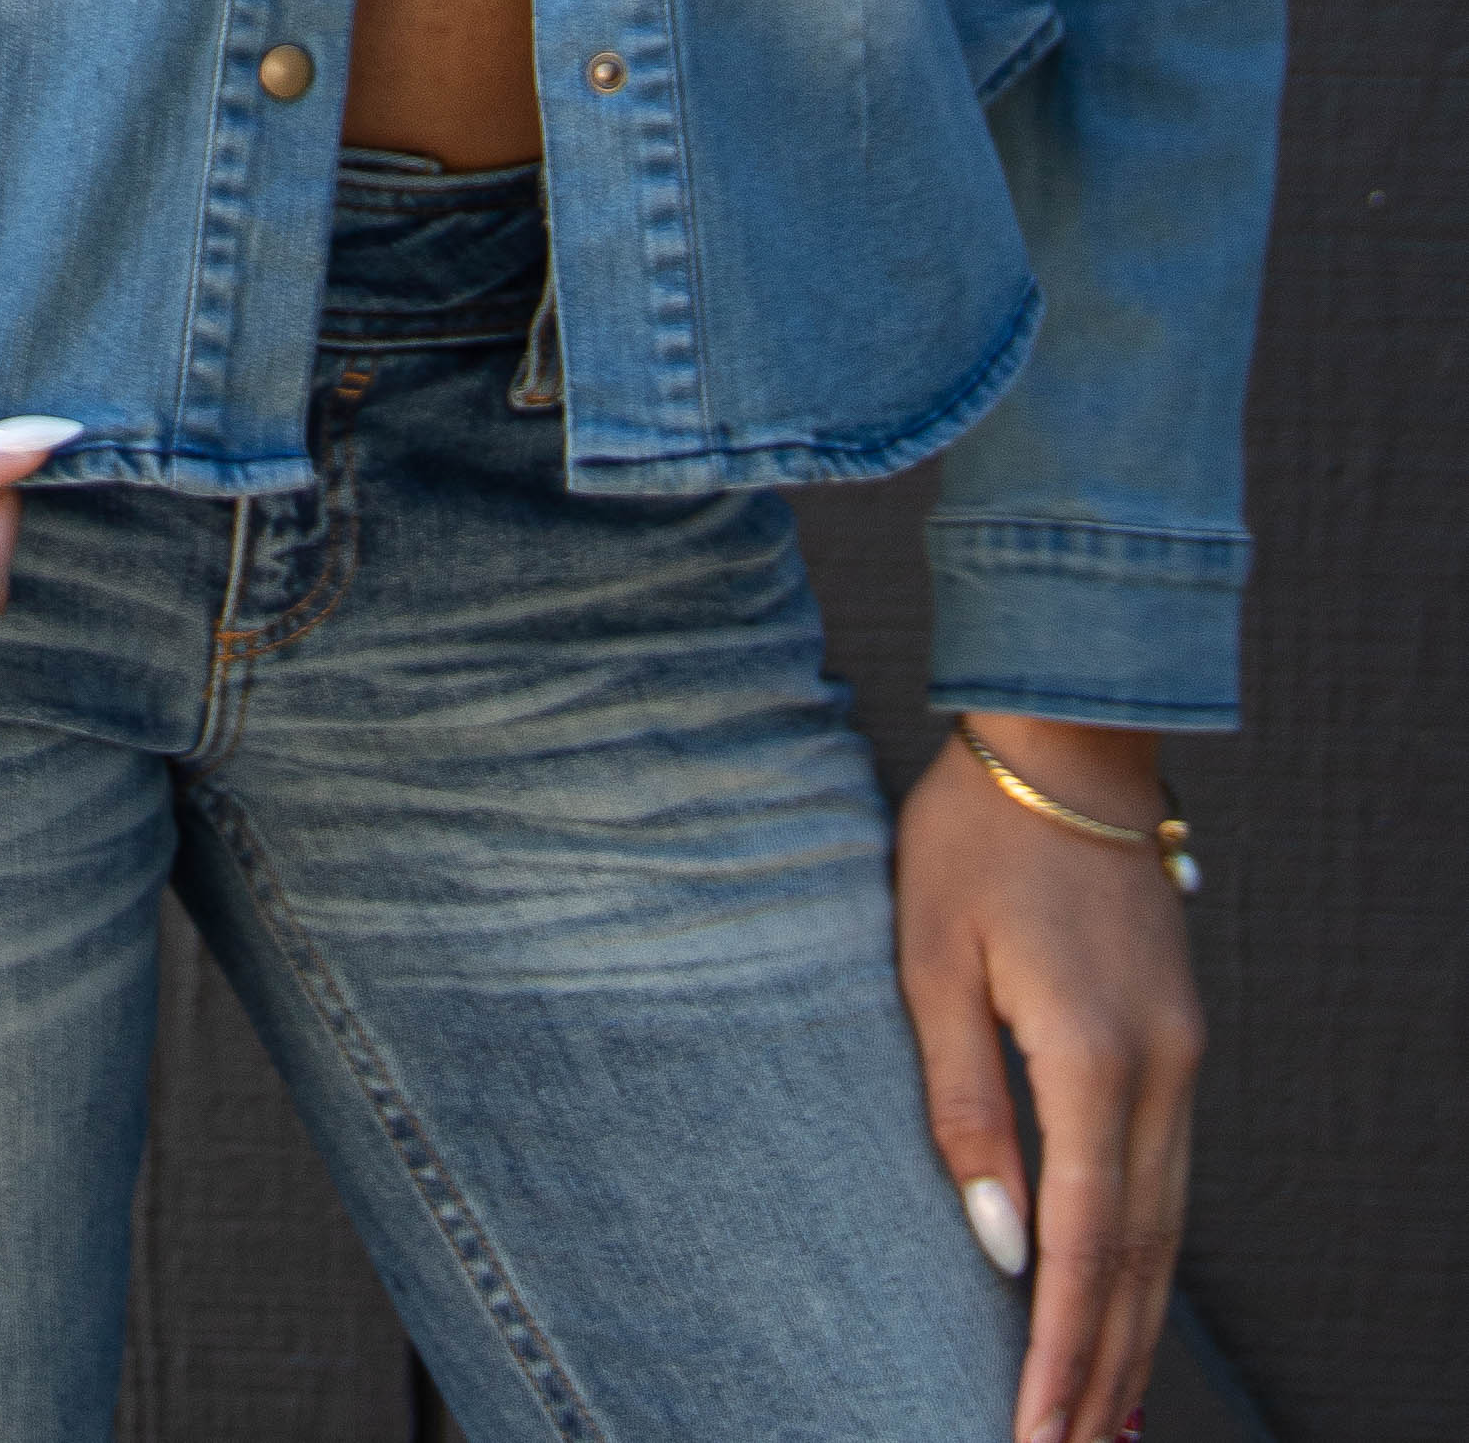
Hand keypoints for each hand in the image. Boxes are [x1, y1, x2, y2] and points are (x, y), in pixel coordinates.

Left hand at [895, 714, 1204, 1442]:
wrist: (1065, 741)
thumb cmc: (976, 836)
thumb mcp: (932, 960)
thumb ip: (964, 1106)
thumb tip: (1000, 1248)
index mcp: (1092, 1055)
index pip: (1086, 1246)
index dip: (1062, 1353)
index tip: (1032, 1436)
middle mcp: (1160, 1071)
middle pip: (1143, 1261)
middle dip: (1106, 1372)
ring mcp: (1183, 1057)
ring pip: (1169, 1229)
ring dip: (1138, 1330)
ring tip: (1104, 1420)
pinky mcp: (1181, 1041)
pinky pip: (1171, 1178)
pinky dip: (1152, 1260)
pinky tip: (1130, 1306)